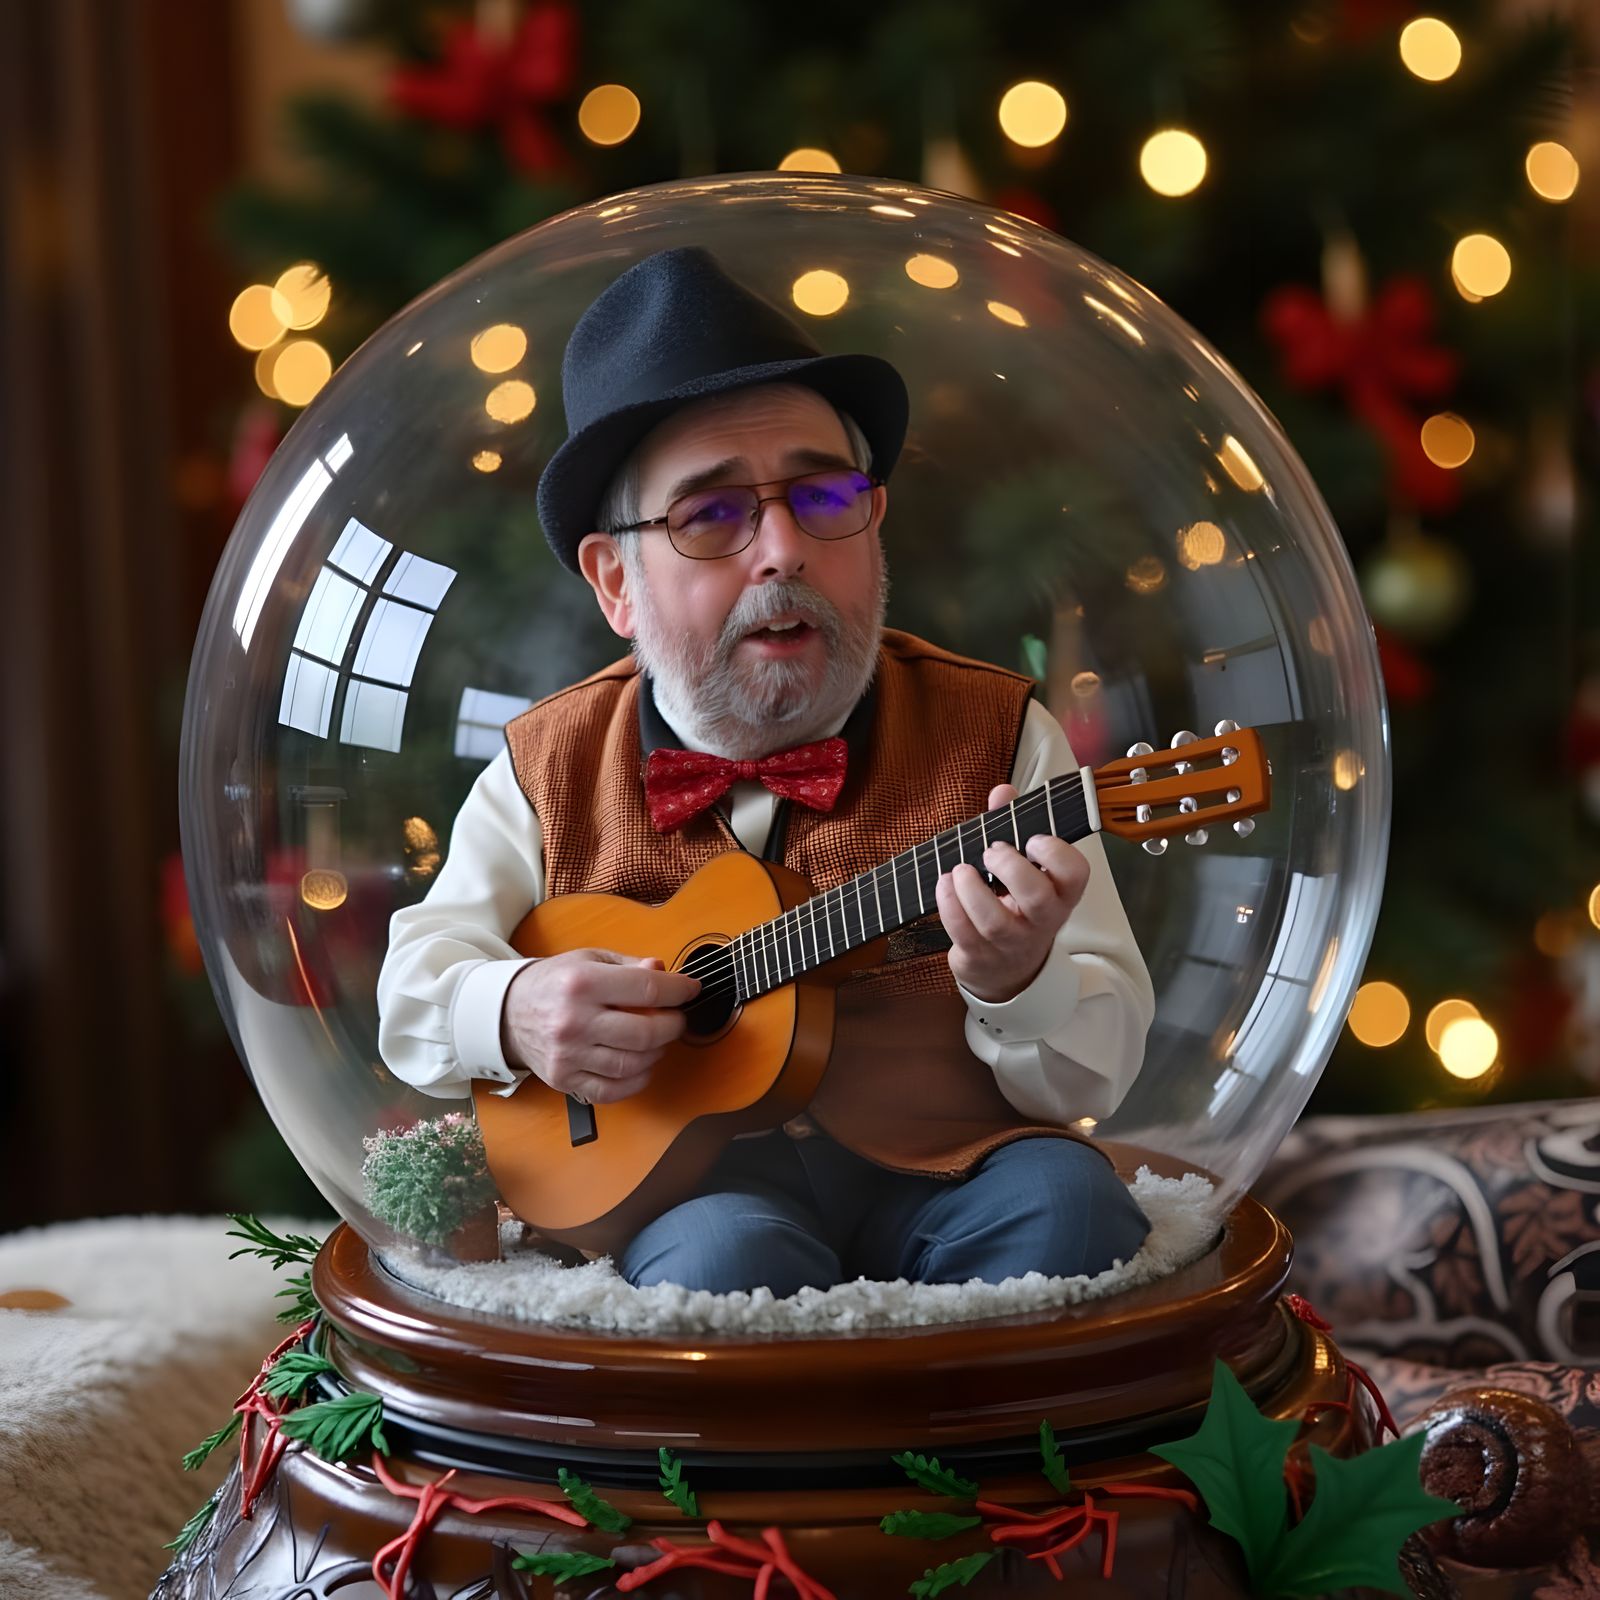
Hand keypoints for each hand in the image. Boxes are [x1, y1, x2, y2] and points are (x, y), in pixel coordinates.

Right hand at [499, 950, 699, 1104]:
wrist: (507, 1013)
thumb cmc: (555, 982)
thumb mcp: (589, 959)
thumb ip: (629, 965)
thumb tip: (663, 971)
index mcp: (582, 982)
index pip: (646, 988)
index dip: (678, 990)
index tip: (691, 990)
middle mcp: (574, 1020)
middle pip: (645, 1032)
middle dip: (673, 1025)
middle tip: (676, 1019)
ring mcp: (568, 1054)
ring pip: (632, 1064)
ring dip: (657, 1053)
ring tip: (657, 1040)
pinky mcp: (564, 1079)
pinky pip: (612, 1090)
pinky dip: (636, 1081)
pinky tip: (642, 1066)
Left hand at [935, 782, 1090, 1004]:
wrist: (1005, 969)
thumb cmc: (1014, 905)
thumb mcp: (1022, 868)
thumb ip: (1011, 825)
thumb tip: (1002, 792)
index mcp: (1060, 894)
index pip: (1076, 874)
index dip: (1057, 853)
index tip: (1032, 839)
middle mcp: (1041, 922)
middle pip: (1037, 899)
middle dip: (1011, 868)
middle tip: (992, 851)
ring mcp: (1011, 943)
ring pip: (995, 921)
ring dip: (971, 888)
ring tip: (960, 869)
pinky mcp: (980, 956)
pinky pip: (963, 933)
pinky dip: (949, 905)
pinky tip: (944, 884)